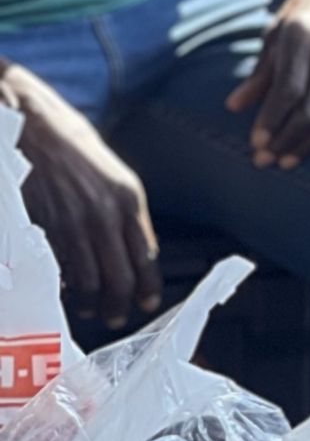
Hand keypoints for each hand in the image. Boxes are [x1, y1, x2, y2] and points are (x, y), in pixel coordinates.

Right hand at [2, 62, 161, 330]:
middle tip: (115, 315)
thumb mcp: (110, 174)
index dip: (147, 284)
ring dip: (91, 302)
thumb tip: (128, 250)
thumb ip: (122, 211)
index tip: (147, 300)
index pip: (146, 255)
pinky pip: (59, 271)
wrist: (32, 125)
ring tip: (90, 308)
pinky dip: (64, 286)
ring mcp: (73, 224)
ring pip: (90, 282)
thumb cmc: (71, 145)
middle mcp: (106, 214)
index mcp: (129, 197)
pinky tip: (65, 289)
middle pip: (120, 277)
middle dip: (119, 304)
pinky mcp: (44, 230)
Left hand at [226, 0, 309, 167]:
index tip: (254, 143)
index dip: (270, 120)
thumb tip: (232, 108)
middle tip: (263, 160)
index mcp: (304, 35)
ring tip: (285, 160)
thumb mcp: (274, 36)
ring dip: (308, 143)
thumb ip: (258, 74)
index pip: (288, 90)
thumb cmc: (301, 15)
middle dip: (285, 140)